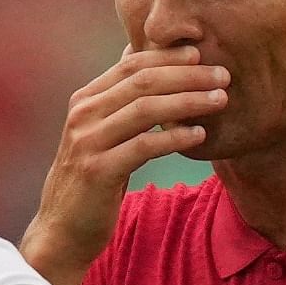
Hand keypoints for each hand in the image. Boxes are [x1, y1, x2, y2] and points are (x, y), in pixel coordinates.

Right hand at [21, 45, 229, 284]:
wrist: (62, 229)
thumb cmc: (91, 180)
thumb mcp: (98, 133)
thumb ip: (116, 100)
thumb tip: (136, 55)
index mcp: (84, 100)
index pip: (131, 64)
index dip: (170, 56)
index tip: (203, 55)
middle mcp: (82, 115)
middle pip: (142, 82)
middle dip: (187, 74)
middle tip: (223, 75)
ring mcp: (88, 142)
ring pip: (146, 109)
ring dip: (189, 101)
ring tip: (220, 100)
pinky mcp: (99, 170)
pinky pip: (145, 146)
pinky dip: (176, 137)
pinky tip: (200, 135)